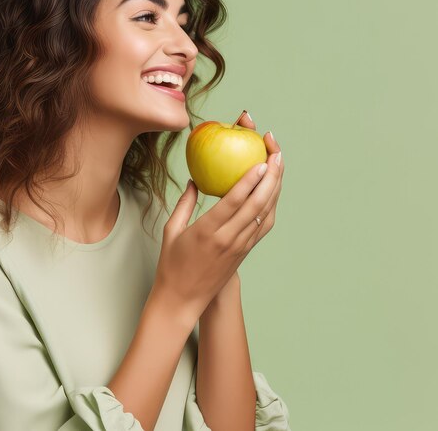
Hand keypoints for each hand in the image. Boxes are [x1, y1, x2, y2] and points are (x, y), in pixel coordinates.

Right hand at [153, 117, 282, 325]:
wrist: (183, 299)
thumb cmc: (172, 263)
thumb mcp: (172, 230)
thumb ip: (184, 203)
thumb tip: (194, 180)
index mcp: (207, 231)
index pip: (235, 201)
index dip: (251, 180)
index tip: (261, 160)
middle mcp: (229, 239)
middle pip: (258, 204)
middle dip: (272, 176)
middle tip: (277, 153)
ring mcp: (240, 246)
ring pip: (266, 213)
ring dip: (276, 187)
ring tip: (279, 164)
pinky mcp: (246, 252)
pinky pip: (264, 225)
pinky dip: (271, 205)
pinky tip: (274, 189)